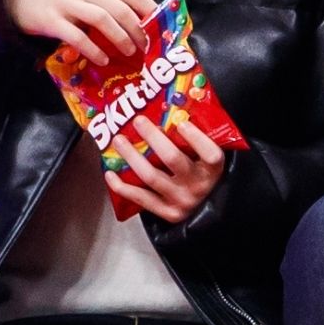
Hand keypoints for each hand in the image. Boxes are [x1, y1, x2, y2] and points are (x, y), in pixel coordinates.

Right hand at [1, 0, 150, 66]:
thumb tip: (134, 18)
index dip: (150, 9)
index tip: (160, 25)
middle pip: (121, 9)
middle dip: (138, 30)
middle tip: (147, 46)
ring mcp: (67, 3)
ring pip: (103, 20)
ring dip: (121, 38)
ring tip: (130, 52)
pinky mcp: (51, 20)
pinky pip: (78, 37)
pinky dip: (94, 50)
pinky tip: (103, 59)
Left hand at [106, 116, 226, 221]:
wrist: (206, 210)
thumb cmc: (203, 174)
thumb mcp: (207, 158)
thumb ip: (195, 140)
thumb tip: (172, 111)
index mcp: (213, 170)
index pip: (211, 154)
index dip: (196, 138)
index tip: (181, 123)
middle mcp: (198, 186)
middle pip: (173, 159)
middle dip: (153, 137)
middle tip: (138, 121)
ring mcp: (181, 201)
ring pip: (151, 177)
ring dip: (132, 156)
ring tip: (119, 140)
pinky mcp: (166, 213)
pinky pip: (140, 198)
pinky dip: (122, 186)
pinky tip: (110, 173)